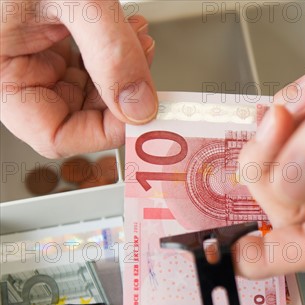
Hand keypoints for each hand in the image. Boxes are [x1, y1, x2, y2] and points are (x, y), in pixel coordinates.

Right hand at [0, 0, 156, 157]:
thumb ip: (110, 54)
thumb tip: (140, 106)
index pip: (55, 134)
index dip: (103, 132)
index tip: (143, 115)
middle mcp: (12, 70)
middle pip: (78, 115)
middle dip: (121, 95)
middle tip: (152, 78)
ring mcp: (30, 55)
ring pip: (88, 90)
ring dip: (123, 72)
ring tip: (140, 40)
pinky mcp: (47, 40)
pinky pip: (86, 64)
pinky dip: (114, 53)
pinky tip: (130, 32)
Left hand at [237, 0, 304, 277]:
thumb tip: (291, 191)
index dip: (278, 256)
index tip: (236, 253)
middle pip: (297, 207)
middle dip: (274, 164)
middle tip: (282, 118)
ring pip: (291, 177)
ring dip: (280, 138)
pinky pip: (295, 150)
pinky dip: (285, 125)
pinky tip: (304, 98)